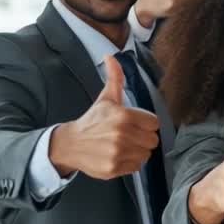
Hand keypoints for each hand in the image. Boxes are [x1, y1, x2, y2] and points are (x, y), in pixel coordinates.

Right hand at [49, 55, 160, 179]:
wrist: (70, 144)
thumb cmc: (92, 120)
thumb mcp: (106, 99)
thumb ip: (115, 78)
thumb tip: (110, 55)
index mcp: (123, 115)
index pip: (154, 123)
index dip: (145, 123)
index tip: (134, 123)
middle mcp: (121, 134)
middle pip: (153, 140)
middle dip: (143, 138)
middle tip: (128, 135)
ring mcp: (117, 153)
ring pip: (146, 154)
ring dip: (137, 151)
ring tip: (122, 146)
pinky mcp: (113, 168)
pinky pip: (136, 167)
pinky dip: (130, 163)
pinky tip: (117, 156)